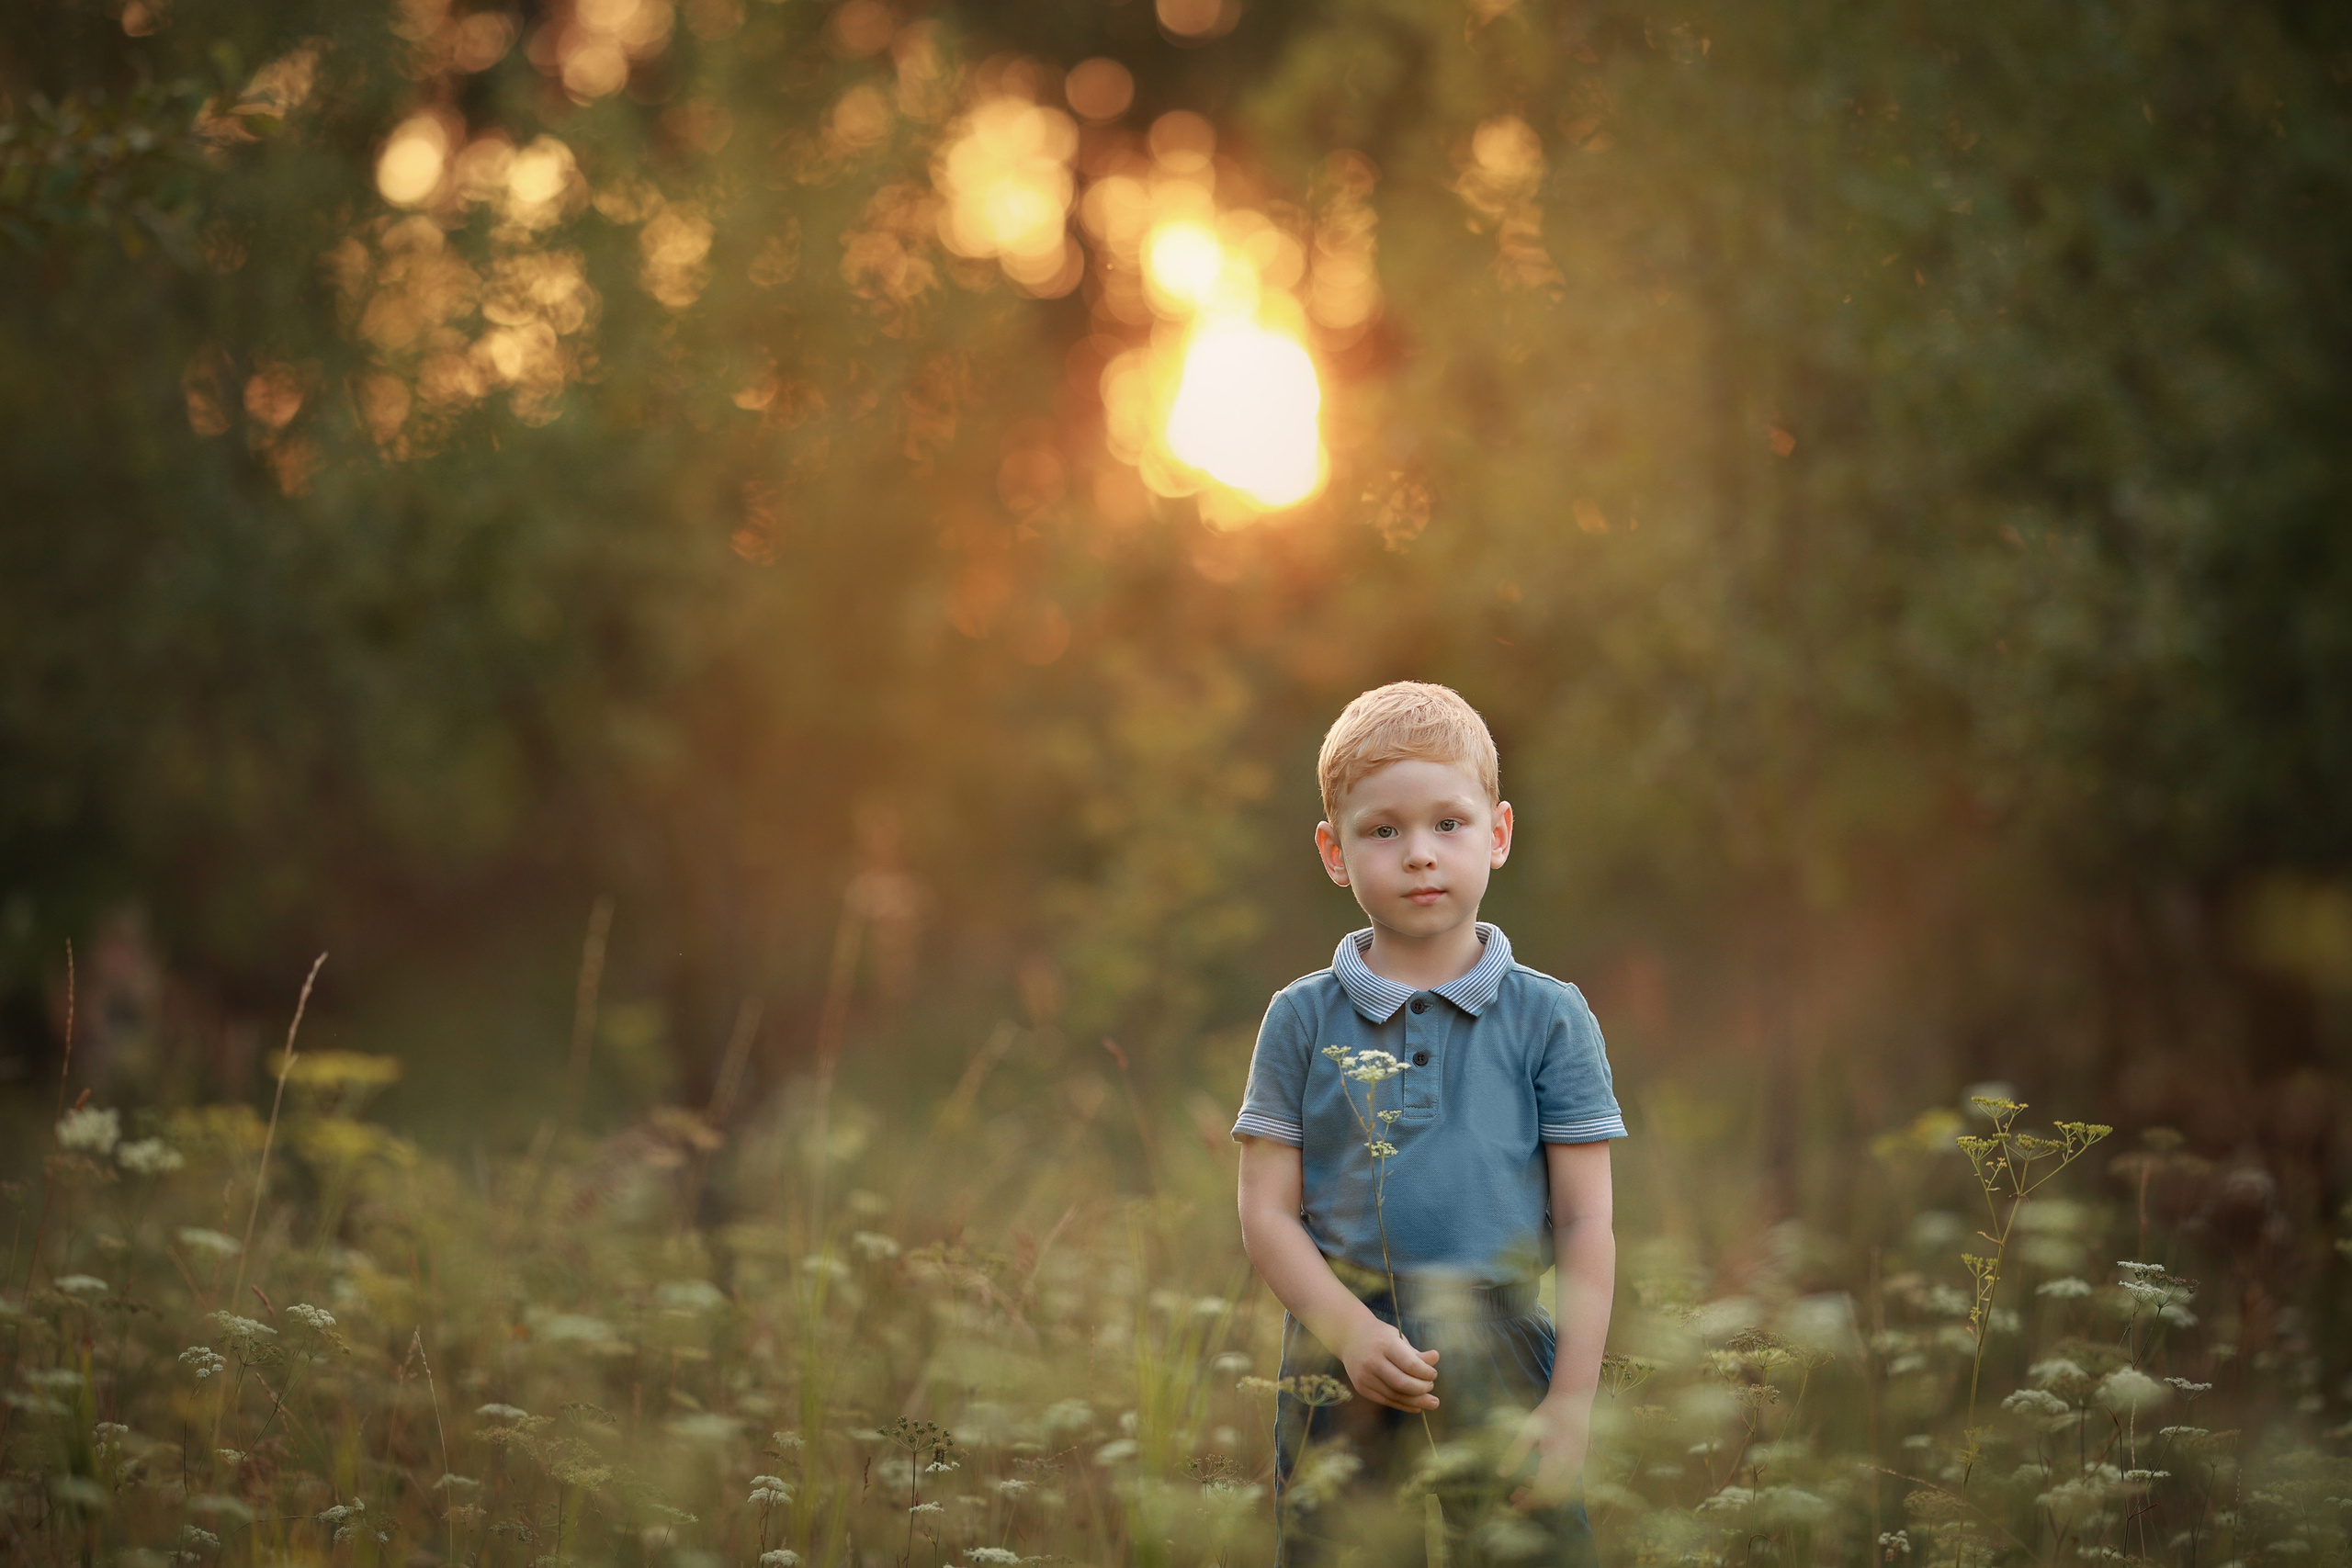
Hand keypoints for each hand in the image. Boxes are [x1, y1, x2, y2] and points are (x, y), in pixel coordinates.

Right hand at [1337, 1320, 1440, 1410]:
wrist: (1349, 1337)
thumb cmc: (1380, 1337)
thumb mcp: (1398, 1338)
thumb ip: (1416, 1353)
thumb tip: (1436, 1358)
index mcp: (1385, 1344)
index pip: (1410, 1364)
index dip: (1425, 1373)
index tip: (1433, 1374)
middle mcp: (1372, 1361)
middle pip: (1402, 1383)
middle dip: (1421, 1388)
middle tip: (1431, 1386)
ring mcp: (1365, 1376)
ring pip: (1395, 1395)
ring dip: (1416, 1401)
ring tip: (1431, 1402)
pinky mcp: (1362, 1388)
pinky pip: (1386, 1400)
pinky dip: (1403, 1405)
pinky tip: (1416, 1406)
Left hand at [1496, 1392, 1588, 1510]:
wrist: (1574, 1401)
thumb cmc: (1548, 1414)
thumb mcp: (1528, 1430)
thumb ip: (1515, 1453)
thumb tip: (1501, 1474)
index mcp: (1556, 1458)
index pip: (1542, 1491)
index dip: (1527, 1501)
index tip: (1513, 1504)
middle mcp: (1571, 1467)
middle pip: (1552, 1497)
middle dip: (1533, 1501)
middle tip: (1514, 1494)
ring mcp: (1578, 1466)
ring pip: (1561, 1494)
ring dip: (1542, 1495)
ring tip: (1522, 1484)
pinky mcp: (1580, 1464)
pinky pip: (1566, 1485)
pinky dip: (1551, 1487)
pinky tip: (1536, 1476)